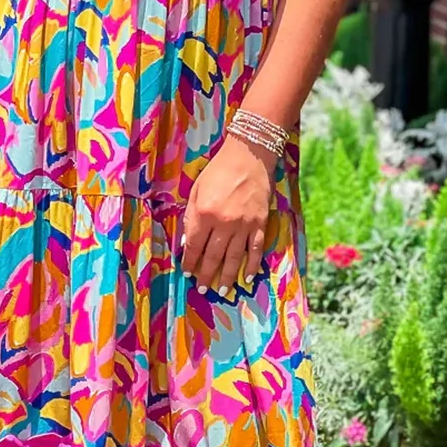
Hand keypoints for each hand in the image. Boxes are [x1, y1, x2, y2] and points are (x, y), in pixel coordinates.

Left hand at [181, 136, 273, 293]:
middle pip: (213, 256)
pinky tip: (249, 277)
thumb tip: (188, 241)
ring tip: (222, 291)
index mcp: (205, 213)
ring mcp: (244, 225)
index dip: (190, 262)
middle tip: (202, 289)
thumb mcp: (197, 190)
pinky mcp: (260, 223)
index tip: (187, 273)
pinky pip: (256, 249)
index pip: (194, 245)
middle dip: (206, 275)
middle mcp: (224, 223)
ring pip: (234, 257)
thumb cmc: (218, 170)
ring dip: (227, 276)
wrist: (249, 156)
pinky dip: (253, 265)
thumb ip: (192, 215)